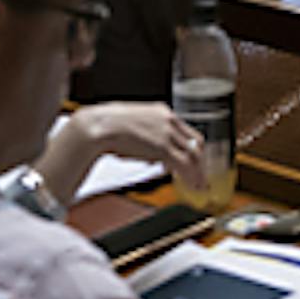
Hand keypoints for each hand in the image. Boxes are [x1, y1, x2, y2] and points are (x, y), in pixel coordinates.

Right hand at [40, 98, 208, 209]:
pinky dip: (190, 176)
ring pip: (193, 155)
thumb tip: (152, 157)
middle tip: (200, 177)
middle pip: (196, 143)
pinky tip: (191, 185)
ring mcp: (167, 132)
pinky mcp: (162, 146)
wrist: (99, 125)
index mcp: (162, 112)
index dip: (193, 149)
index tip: (193, 162)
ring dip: (198, 173)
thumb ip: (147, 139)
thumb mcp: (134, 128)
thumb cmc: (108, 127)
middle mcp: (169, 120)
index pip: (188, 132)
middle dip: (200, 162)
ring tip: (198, 186)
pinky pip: (183, 163)